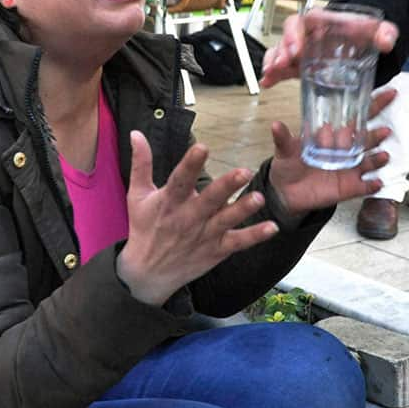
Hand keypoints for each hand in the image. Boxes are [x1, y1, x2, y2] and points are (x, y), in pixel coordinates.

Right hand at [116, 131, 278, 305]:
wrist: (147, 274)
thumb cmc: (144, 228)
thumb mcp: (137, 195)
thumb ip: (141, 163)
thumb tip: (136, 133)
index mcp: (169, 202)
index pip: (180, 180)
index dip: (190, 164)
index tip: (202, 147)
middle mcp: (187, 218)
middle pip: (209, 200)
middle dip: (226, 186)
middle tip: (244, 171)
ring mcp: (204, 235)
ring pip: (226, 221)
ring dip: (243, 210)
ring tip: (260, 198)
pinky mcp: (216, 250)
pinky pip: (238, 243)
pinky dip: (254, 236)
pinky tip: (272, 227)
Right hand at [260, 9, 398, 88]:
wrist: (359, 40)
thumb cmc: (362, 31)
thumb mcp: (377, 30)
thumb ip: (385, 32)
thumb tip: (387, 41)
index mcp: (320, 22)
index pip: (301, 22)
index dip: (294, 34)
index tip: (296, 48)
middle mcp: (306, 34)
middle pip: (286, 38)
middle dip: (280, 51)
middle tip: (281, 65)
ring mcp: (300, 49)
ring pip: (279, 53)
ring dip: (272, 63)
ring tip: (270, 75)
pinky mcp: (298, 64)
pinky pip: (281, 68)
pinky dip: (272, 75)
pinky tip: (267, 83)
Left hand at [267, 88, 395, 213]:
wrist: (286, 192)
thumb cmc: (289, 166)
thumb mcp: (285, 151)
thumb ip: (284, 139)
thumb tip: (275, 125)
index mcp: (333, 136)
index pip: (356, 118)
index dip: (373, 106)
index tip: (388, 94)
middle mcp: (345, 151)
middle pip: (367, 139)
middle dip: (376, 135)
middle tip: (384, 130)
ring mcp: (349, 169)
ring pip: (368, 161)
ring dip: (377, 159)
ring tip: (382, 155)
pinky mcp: (349, 187)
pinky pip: (365, 186)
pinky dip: (372, 185)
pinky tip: (377, 182)